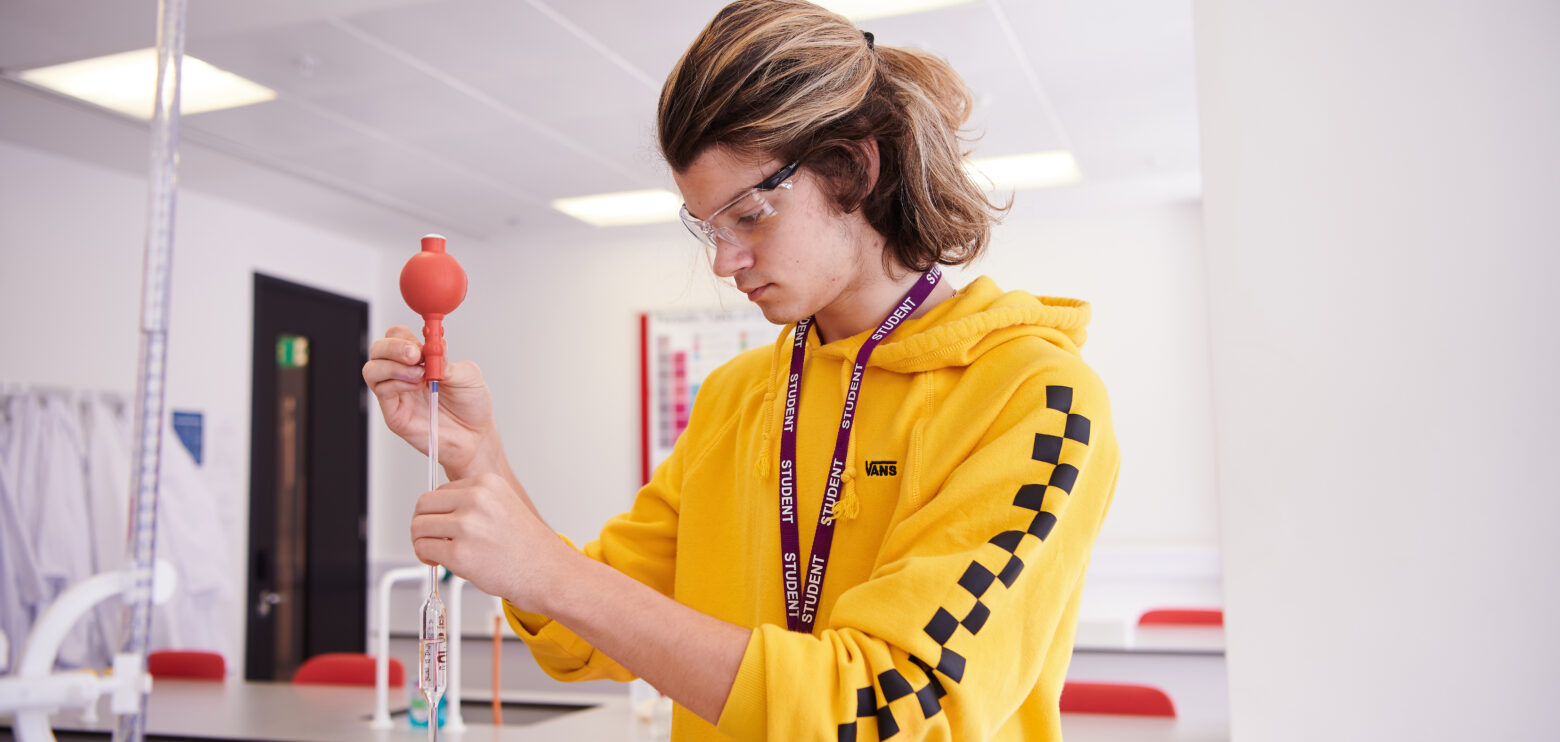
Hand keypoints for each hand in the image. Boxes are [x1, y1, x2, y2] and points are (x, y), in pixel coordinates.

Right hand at [362, 326, 499, 478]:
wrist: (475, 436)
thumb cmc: (471, 406)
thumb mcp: (468, 376)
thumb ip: (447, 359)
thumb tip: (434, 343)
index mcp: (420, 360)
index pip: (396, 337)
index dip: (404, 336)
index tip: (423, 344)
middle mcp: (404, 373)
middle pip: (378, 349)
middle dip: (393, 347)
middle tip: (415, 354)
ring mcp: (397, 393)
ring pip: (372, 369)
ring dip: (394, 366)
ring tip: (420, 375)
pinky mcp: (394, 412)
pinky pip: (381, 391)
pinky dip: (396, 383)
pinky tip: (416, 386)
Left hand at [409, 473, 566, 610]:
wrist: (548, 572)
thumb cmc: (527, 547)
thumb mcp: (502, 506)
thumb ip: (471, 502)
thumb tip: (437, 510)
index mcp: (486, 484)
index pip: (439, 491)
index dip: (437, 512)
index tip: (444, 526)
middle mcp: (476, 499)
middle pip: (423, 505)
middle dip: (423, 524)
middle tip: (432, 539)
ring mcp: (467, 525)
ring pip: (418, 527)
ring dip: (422, 542)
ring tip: (439, 553)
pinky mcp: (459, 553)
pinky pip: (423, 549)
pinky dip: (426, 558)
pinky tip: (441, 563)